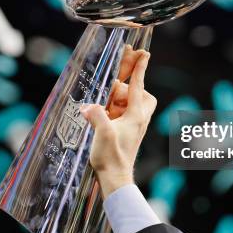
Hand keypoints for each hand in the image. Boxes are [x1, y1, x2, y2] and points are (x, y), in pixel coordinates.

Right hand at [80, 48, 156, 197]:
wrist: (115, 178)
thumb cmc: (112, 158)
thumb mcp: (102, 133)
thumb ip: (96, 115)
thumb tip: (88, 106)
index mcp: (135, 115)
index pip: (138, 86)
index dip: (140, 69)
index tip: (144, 54)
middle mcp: (138, 118)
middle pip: (139, 93)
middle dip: (127, 90)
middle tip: (112, 96)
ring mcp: (134, 125)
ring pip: (129, 103)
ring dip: (117, 102)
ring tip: (104, 111)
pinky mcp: (128, 132)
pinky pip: (123, 113)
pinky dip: (114, 111)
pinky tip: (102, 117)